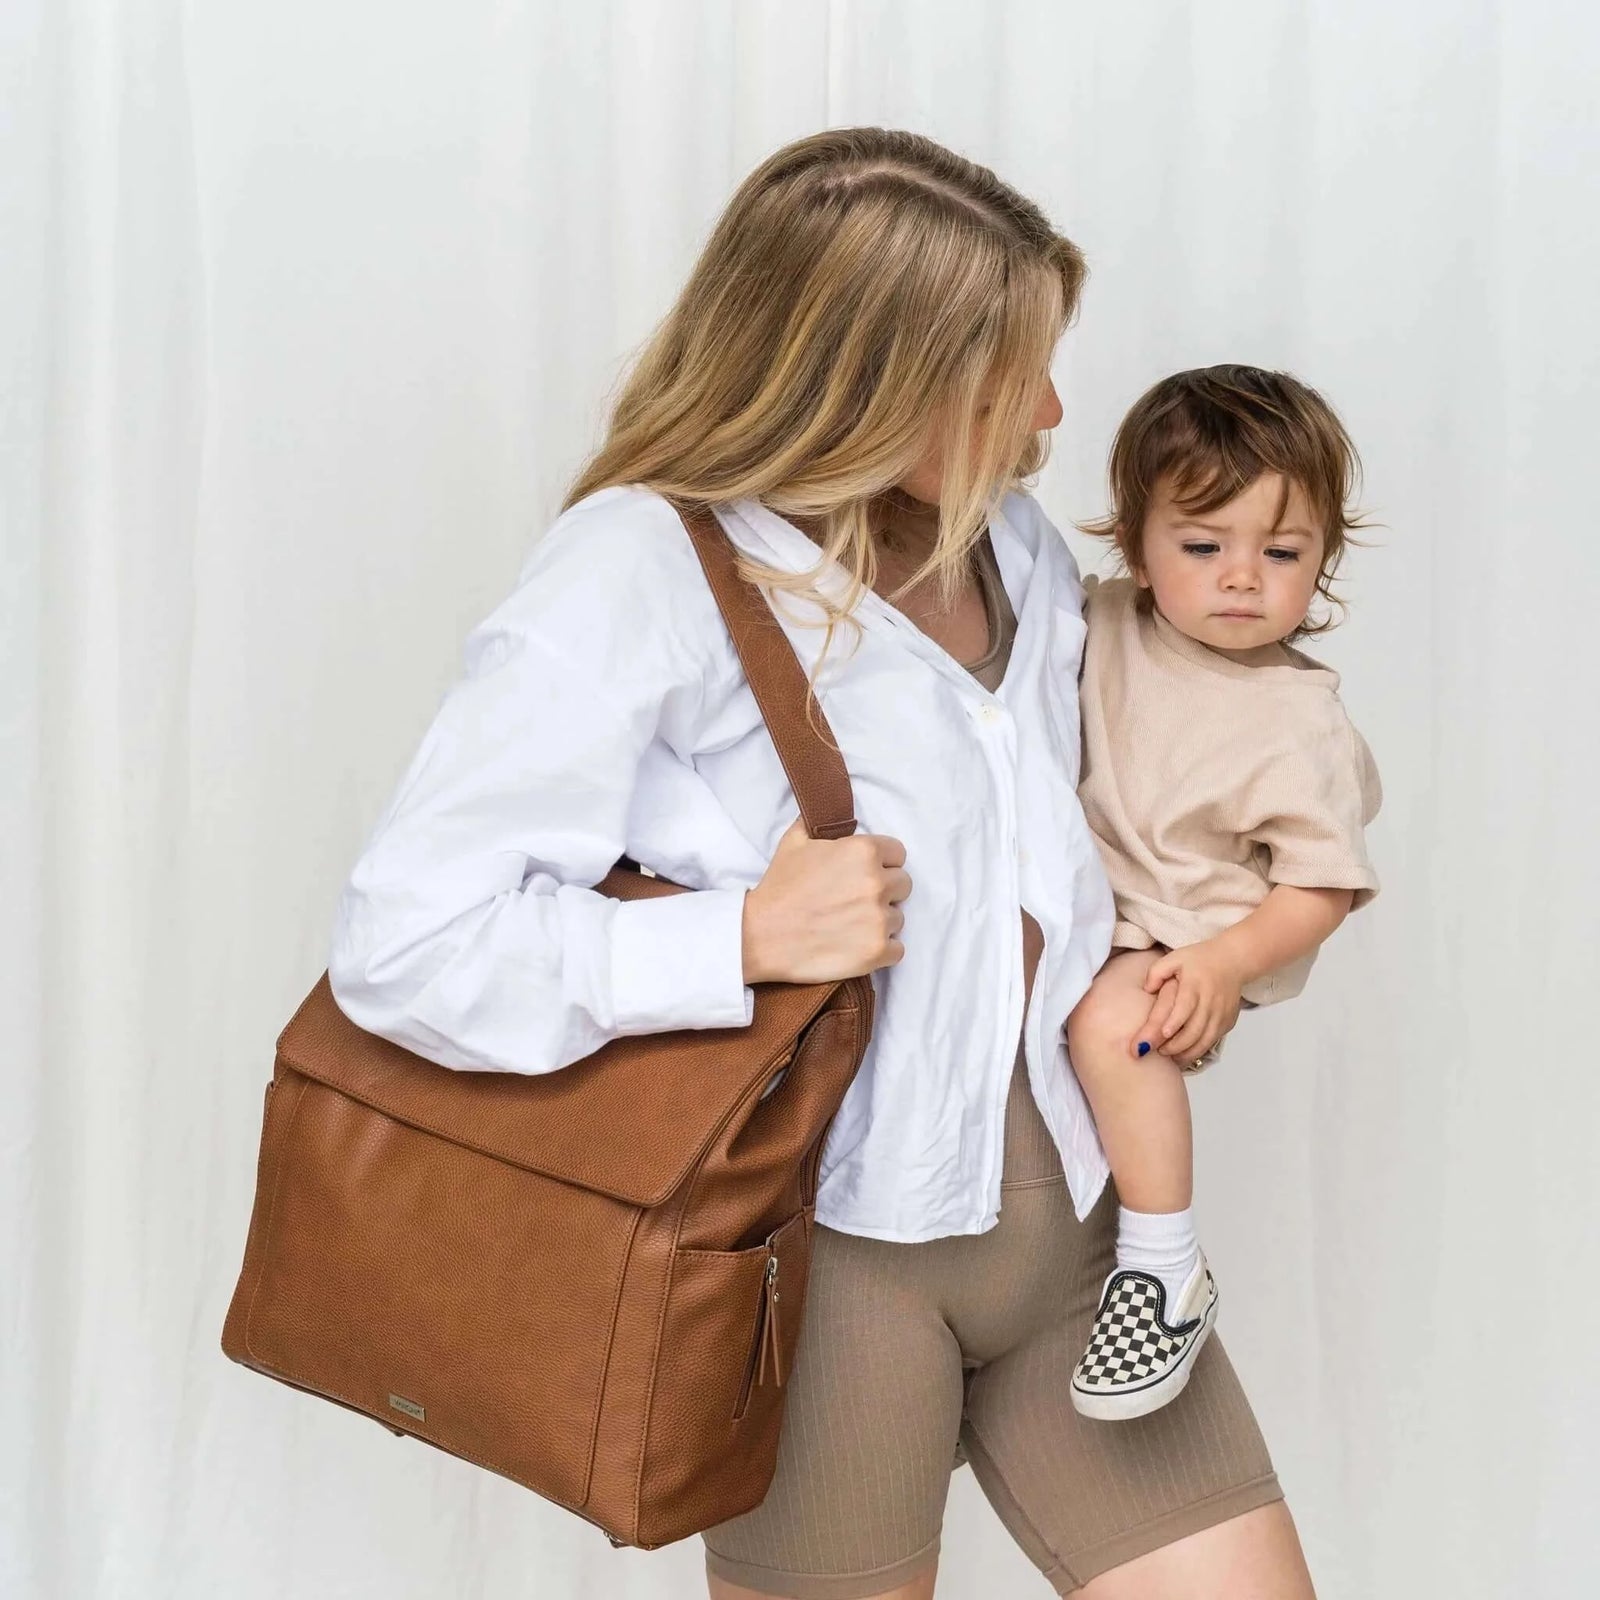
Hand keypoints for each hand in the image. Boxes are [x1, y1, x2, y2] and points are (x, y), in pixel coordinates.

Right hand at [741, 817, 911, 984]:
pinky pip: (898, 950)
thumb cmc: (779, 889)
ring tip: (849, 926)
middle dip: (883, 891)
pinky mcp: (878, 951)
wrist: (762, 936)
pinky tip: (857, 946)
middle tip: (855, 901)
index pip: (897, 853)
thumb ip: (818, 823)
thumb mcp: (794, 842)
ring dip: (879, 922)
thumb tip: (825, 809)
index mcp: (864, 851)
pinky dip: (882, 951)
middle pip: (902, 885)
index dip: (881, 863)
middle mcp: (877, 882)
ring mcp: (879, 919)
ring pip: (897, 918)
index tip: (863, 875)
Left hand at [1136, 940, 1245, 1063]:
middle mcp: (1210, 1001)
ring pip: (1204, 1040)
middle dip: (1174, 1045)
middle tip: (1155, 1051)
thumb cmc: (1200, 960)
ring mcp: (1221, 1014)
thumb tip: (1146, 990)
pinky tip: (1182, 1055)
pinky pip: (1212, 1041)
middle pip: (1194, 1029)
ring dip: (1185, 1053)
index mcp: (1195, 984)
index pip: (1185, 1006)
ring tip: (1166, 1056)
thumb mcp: (1174, 958)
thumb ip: (1157, 972)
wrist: (1233, 961)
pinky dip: (1197, 1051)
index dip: (1174, 1022)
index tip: (1162, 1034)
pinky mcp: (1227, 1022)